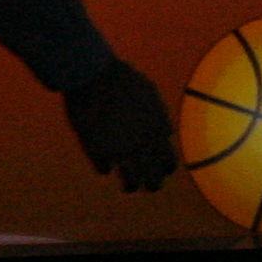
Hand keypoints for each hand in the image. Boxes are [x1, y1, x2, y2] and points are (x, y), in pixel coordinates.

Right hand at [64, 59, 178, 193]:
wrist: (94, 73)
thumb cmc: (122, 78)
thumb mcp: (150, 93)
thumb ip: (160, 114)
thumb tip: (167, 132)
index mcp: (157, 129)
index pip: (168, 159)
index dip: (164, 165)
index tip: (161, 169)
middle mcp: (143, 144)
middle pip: (155, 176)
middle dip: (154, 184)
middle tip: (151, 186)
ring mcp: (120, 149)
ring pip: (132, 181)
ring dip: (132, 186)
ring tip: (129, 188)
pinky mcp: (97, 150)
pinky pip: (103, 169)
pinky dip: (104, 169)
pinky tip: (104, 168)